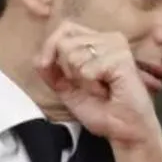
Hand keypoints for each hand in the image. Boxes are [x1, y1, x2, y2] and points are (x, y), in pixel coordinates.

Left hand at [36, 20, 161, 158]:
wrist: (124, 131)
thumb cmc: (103, 111)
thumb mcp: (68, 90)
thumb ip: (52, 72)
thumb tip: (38, 58)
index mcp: (97, 42)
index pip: (65, 29)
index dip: (51, 47)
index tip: (47, 66)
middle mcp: (109, 39)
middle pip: (65, 42)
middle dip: (68, 71)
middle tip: (91, 86)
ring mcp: (117, 46)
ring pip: (73, 54)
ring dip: (82, 80)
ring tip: (101, 89)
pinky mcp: (122, 58)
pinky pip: (86, 68)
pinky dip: (91, 84)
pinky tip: (108, 90)